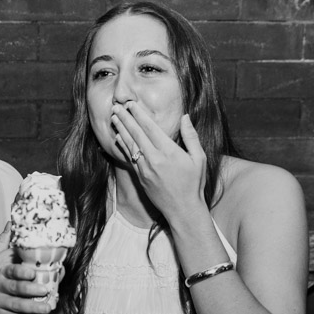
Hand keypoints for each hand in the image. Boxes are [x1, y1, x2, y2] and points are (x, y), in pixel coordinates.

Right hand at [0, 263, 55, 313]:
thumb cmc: (27, 294)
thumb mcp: (35, 281)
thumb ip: (46, 274)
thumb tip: (61, 269)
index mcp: (5, 272)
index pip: (12, 270)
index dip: (22, 272)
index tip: (33, 274)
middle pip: (14, 287)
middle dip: (30, 289)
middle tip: (45, 291)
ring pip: (17, 304)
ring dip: (34, 306)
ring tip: (47, 308)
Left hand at [110, 102, 208, 219]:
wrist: (183, 209)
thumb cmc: (194, 183)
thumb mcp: (199, 158)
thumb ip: (191, 136)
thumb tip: (185, 117)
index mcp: (169, 152)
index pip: (151, 128)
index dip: (139, 115)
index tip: (131, 104)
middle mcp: (154, 159)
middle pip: (137, 134)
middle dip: (126, 119)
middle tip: (117, 107)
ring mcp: (145, 169)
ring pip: (130, 145)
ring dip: (121, 130)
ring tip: (114, 118)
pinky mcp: (140, 177)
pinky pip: (129, 158)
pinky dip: (123, 146)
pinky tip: (118, 137)